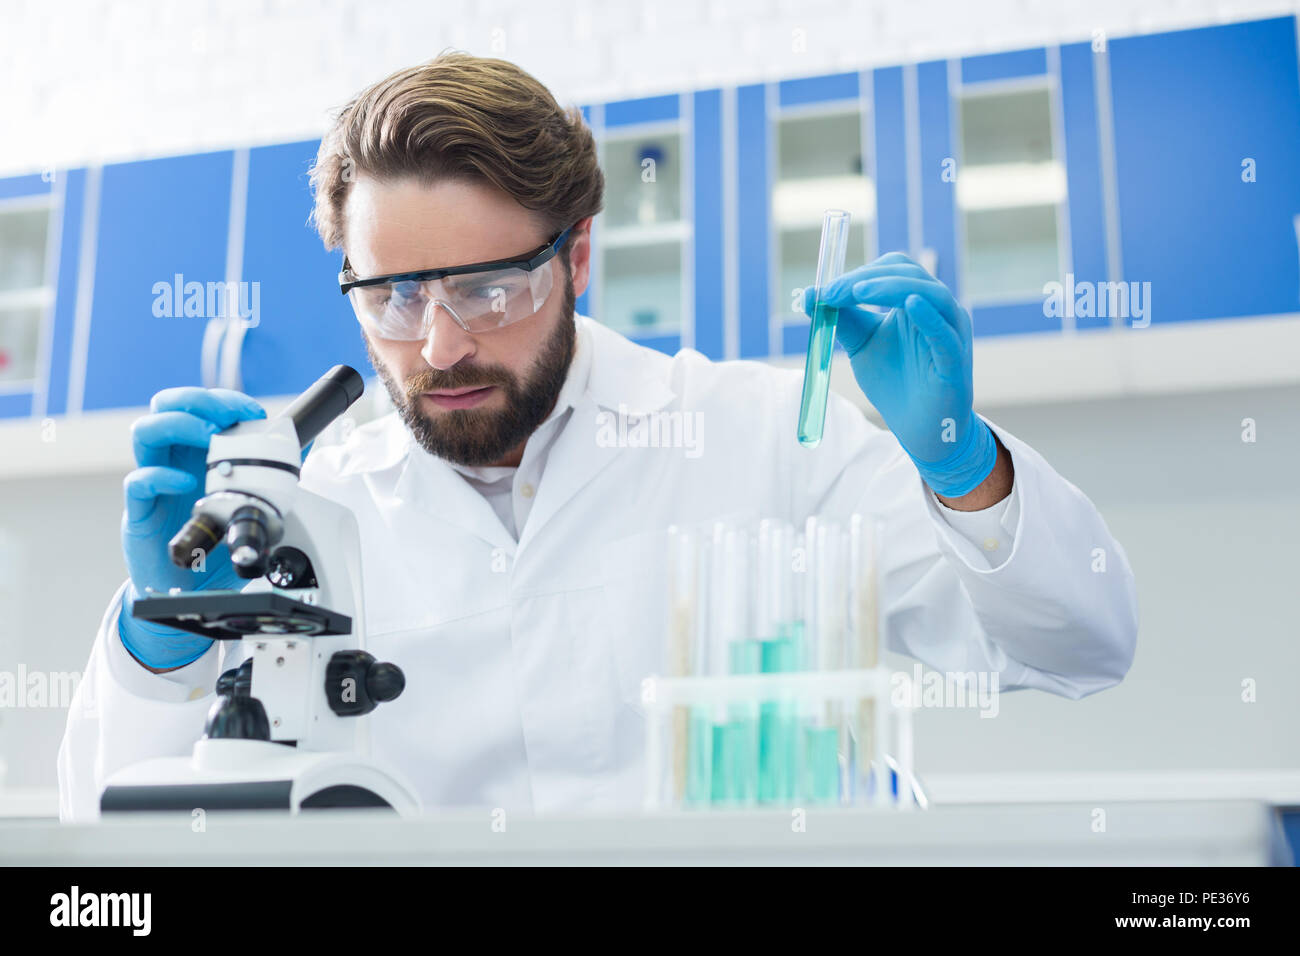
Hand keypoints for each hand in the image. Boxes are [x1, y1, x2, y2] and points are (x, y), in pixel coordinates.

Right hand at [119, 387, 266, 669]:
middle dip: (196, 400)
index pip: (198, 407)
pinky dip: (162, 476)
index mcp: (197, 452)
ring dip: (178, 425)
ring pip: (145, 432)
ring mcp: (154, 482)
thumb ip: (272, 473)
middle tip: (224, 416)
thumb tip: (303, 447)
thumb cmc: (216, 542)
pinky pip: (138, 481)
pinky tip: (187, 483)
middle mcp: (172, 460)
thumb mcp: (251, 503)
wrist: (191, 587)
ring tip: (206, 437)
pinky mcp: (140, 511)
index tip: (249, 410)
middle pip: (166, 407)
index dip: (222, 400)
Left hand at [804, 252, 995, 496]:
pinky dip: (928, 316)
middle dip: (869, 279)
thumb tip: (809, 294)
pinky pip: (944, 333)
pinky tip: (909, 304)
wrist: (919, 430)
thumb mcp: (861, 345)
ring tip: (859, 292)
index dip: (860, 273)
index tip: (825, 291)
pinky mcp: (955, 361)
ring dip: (892, 288)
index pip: (893, 269)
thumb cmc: (895, 383)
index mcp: (916, 302)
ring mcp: (950, 333)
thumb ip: (842, 319)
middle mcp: (938, 310)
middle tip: (833, 294)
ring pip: (930, 294)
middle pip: (910, 273)